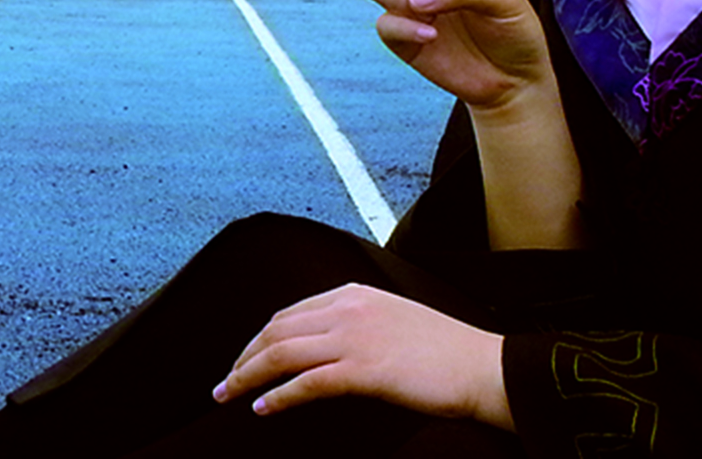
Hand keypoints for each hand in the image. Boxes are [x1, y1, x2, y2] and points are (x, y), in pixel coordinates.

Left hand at [211, 283, 512, 428]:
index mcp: (357, 293)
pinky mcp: (363, 368)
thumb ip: (358, 324)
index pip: (291, 312)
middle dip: (244, 356)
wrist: (478, 365)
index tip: (243, 360)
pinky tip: (261, 409)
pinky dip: (278, 396)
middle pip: (278, 328)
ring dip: (247, 375)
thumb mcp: (393, 321)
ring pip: (283, 352)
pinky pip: (307, 382)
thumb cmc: (441, 350)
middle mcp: (351, 307)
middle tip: (223, 383)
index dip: (260, 338)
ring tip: (227, 396)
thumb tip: (324, 347)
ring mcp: (356, 336)